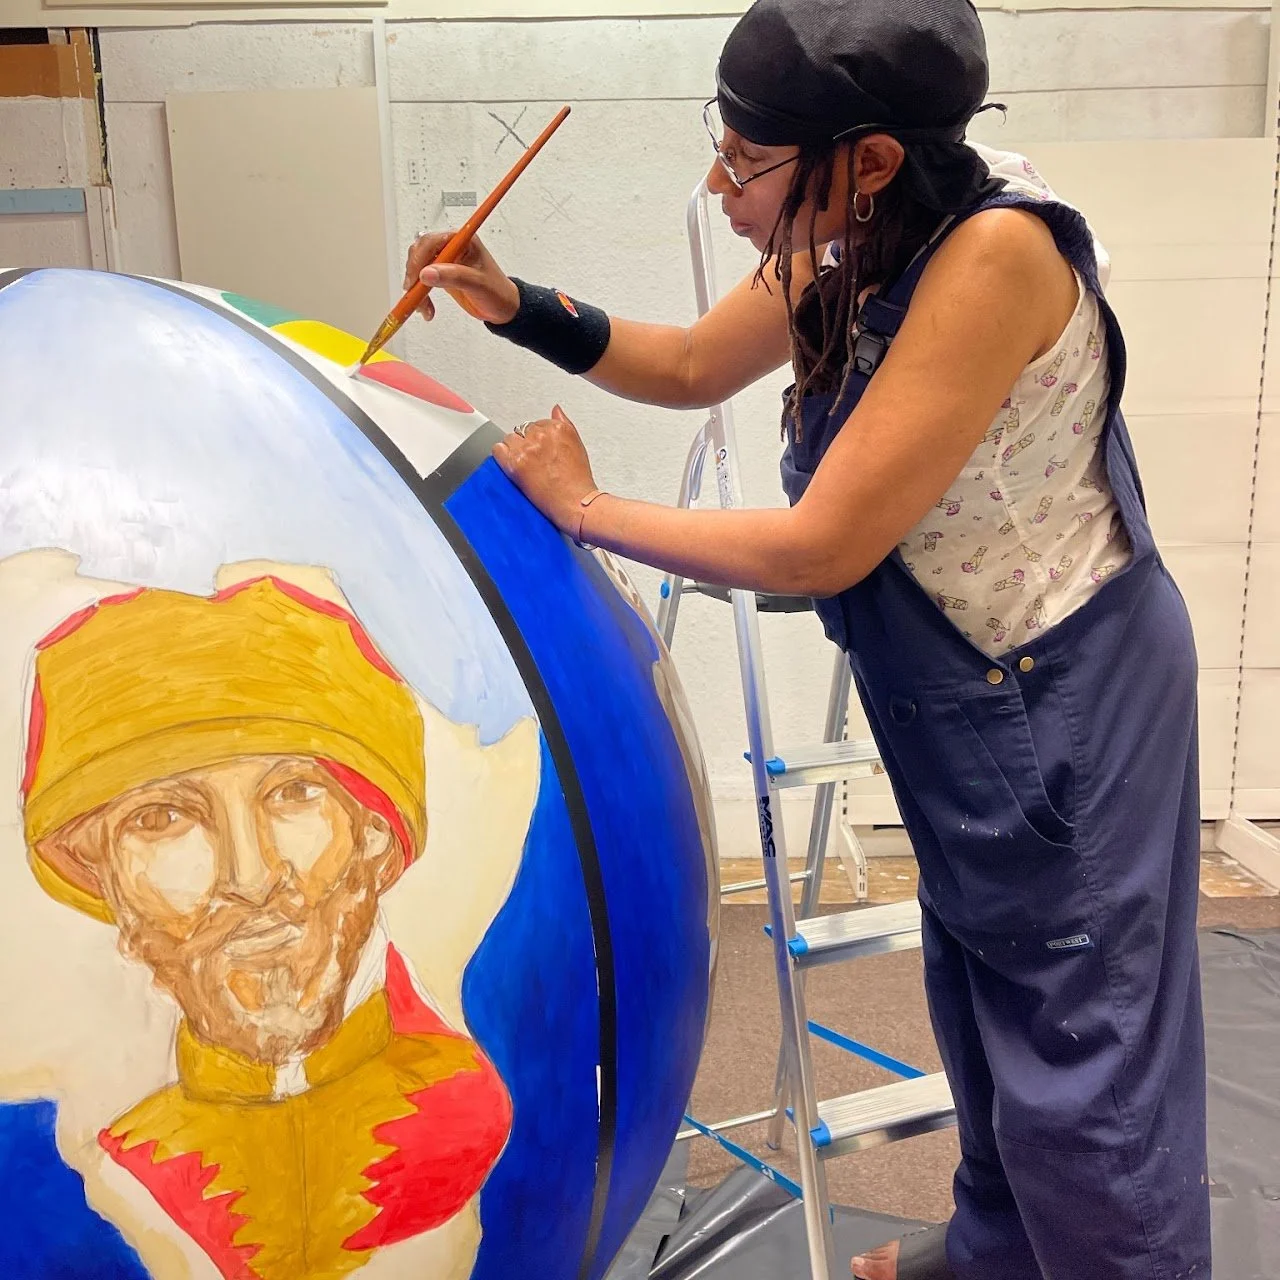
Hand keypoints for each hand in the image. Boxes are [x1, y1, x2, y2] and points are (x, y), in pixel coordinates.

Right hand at [402, 230, 521, 323]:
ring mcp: (445, 260)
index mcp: (463, 241)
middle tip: (415, 294)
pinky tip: (427, 307)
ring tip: (424, 306)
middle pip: (420, 252)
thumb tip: (427, 273)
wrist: (502, 308)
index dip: (419, 259)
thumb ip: (453, 277)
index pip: (432, 241)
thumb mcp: (477, 284)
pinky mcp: (441, 274)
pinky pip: (421, 280)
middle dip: (415, 275)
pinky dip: (420, 294)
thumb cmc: (497, 292)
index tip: (416, 278)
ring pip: (418, 267)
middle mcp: (452, 247)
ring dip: (416, 288)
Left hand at [494, 406, 599, 532]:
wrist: (575, 502)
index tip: (540, 450)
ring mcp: (528, 448)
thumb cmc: (577, 480)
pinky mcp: (516, 463)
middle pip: (522, 430)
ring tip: (526, 465)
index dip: (537, 438)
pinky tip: (512, 466)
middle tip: (534, 460)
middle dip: (526, 442)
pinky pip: (498, 450)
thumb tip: (556, 409)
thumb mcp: (577, 444)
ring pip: (510, 439)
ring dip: (514, 450)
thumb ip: (564, 423)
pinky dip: (502, 457)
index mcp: (558, 428)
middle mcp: (542, 435)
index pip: (537, 424)